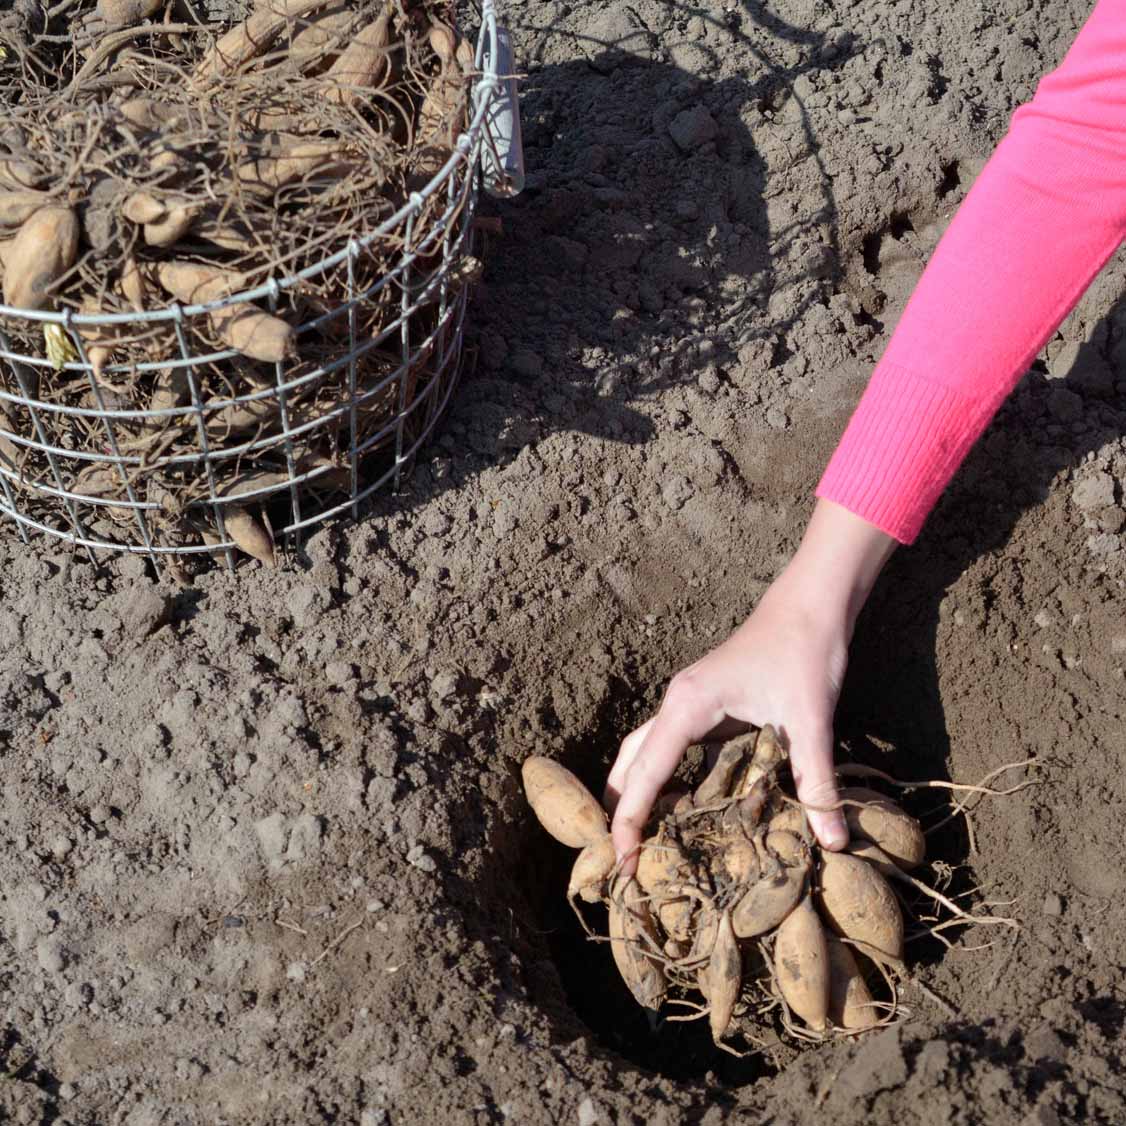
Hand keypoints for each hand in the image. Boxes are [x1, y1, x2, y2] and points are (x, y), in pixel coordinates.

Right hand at [604, 500, 895, 872]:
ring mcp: (687, 705)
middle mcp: (676, 705)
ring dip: (638, 796)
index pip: (645, 774)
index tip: (625, 865)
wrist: (811, 605)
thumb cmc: (804, 653)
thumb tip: (834, 841)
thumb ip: (817, 782)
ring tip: (641, 846)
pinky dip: (665, 783)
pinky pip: (671, 751)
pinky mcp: (704, 708)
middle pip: (629, 765)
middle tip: (623, 866)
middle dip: (621, 813)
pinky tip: (682, 813)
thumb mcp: (811, 721)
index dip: (630, 822)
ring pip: (644, 756)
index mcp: (687, 707)